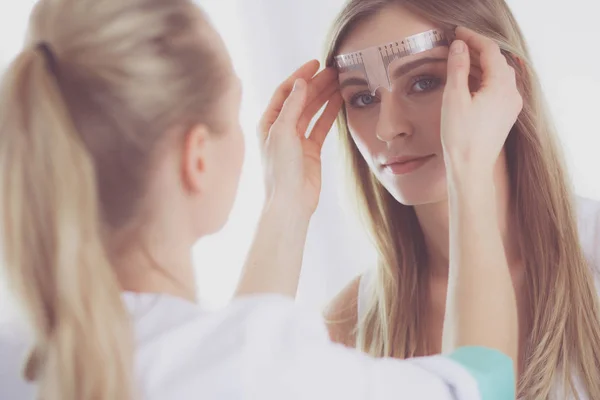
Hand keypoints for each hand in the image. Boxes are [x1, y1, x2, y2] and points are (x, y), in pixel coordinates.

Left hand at [258, 60, 342, 215]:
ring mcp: (297, 139)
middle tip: (334, 70)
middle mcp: (281, 129)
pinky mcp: (311, 150)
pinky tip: (340, 101)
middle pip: (300, 99)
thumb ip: (292, 107)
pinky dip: (330, 113)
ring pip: (312, 111)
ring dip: (325, 95)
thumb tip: (301, 83)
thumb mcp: (283, 133)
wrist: (290, 202)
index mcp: (268, 123)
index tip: (316, 63)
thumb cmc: (280, 170)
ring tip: (340, 81)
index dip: (299, 76)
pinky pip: (321, 126)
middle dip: (316, 83)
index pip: (284, 92)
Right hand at [441, 27, 522, 174]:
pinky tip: (470, 82)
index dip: (473, 38)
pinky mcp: (505, 115)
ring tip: (460, 61)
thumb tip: (460, 46)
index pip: (490, 51)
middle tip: (457, 45)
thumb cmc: (461, 137)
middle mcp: (512, 93)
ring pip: (498, 74)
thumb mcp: (454, 97)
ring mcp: (511, 105)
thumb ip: (458, 68)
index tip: (457, 33)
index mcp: (501, 86)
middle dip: (477, 50)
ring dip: (480, 64)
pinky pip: (498, 88)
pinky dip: (484, 79)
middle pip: (496, 61)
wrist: (471, 168)